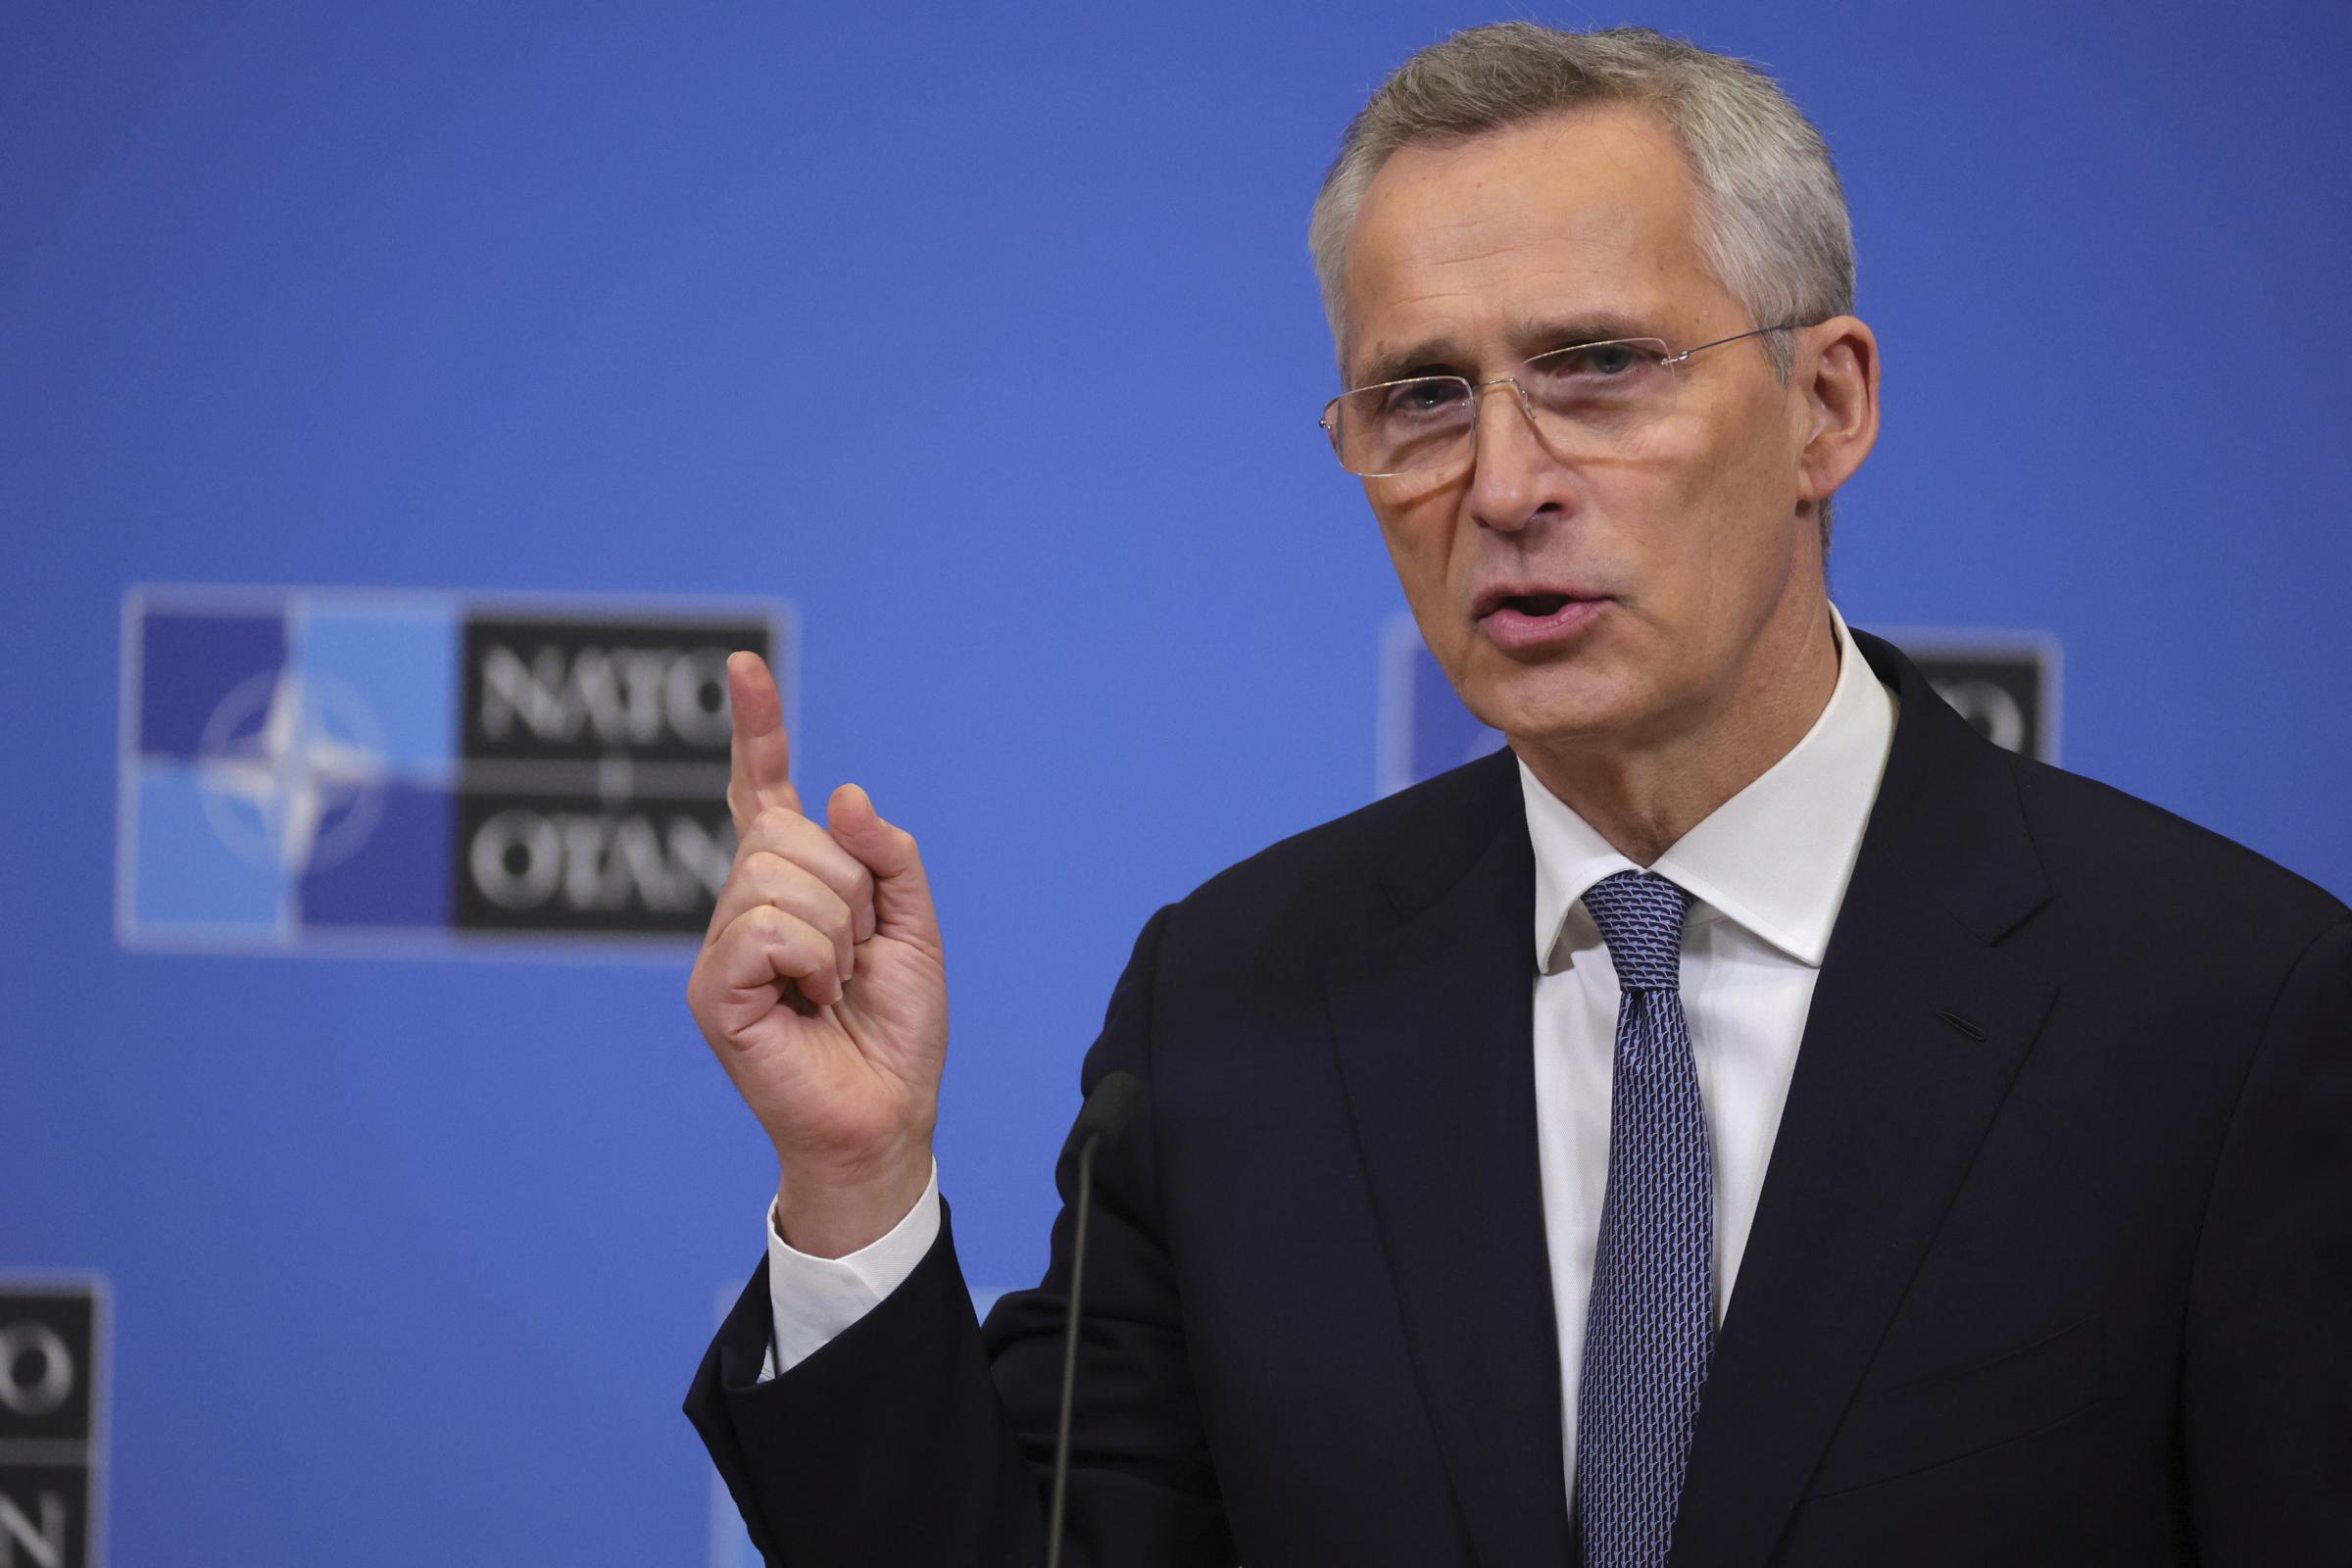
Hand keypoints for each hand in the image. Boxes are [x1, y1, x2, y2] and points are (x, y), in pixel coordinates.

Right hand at [685, 652, 947, 1255]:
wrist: (888, 1112)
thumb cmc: (896, 1027)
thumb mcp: (916, 926)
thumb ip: (890, 855)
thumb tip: (839, 793)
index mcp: (793, 881)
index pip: (766, 790)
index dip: (758, 729)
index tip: (745, 666)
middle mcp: (747, 903)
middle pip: (787, 832)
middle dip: (850, 887)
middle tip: (858, 952)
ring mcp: (724, 946)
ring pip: (779, 877)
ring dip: (837, 931)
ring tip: (835, 984)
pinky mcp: (714, 991)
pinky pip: (765, 929)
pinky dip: (811, 959)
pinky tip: (812, 998)